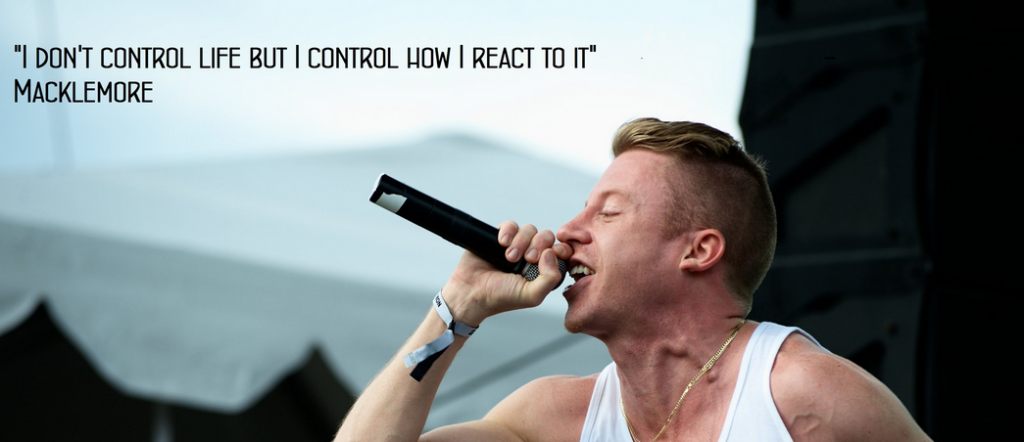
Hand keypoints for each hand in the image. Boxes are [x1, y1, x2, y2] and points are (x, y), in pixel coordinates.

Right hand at [443, 221, 573, 324]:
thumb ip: (550, 278)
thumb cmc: (501, 298)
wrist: (471, 293)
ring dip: (521, 241)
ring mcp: (515, 245)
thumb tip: (551, 253)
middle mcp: (531, 255)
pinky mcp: (499, 237)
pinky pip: (511, 225)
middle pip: (546, 236)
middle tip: (527, 258)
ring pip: (529, 229)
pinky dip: (508, 231)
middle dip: (539, 245)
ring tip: (509, 257)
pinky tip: (502, 243)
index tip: (553, 253)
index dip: (560, 249)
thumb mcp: (532, 295)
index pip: (560, 251)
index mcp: (543, 269)